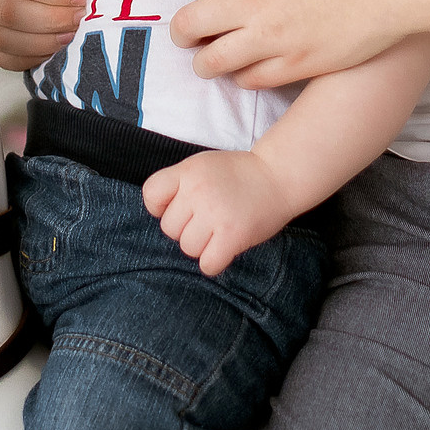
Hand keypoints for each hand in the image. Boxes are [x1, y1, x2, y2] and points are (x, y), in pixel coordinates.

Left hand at [143, 150, 299, 276]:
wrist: (278, 175)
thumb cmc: (239, 173)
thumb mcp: (203, 166)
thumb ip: (180, 185)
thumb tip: (160, 215)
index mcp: (188, 171)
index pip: (151, 195)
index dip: (160, 207)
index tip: (178, 208)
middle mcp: (197, 191)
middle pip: (169, 228)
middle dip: (185, 229)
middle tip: (207, 220)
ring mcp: (215, 214)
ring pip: (187, 248)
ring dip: (201, 246)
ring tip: (218, 232)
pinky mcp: (232, 235)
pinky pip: (207, 264)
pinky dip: (214, 261)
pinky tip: (224, 248)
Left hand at [170, 0, 405, 88]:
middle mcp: (253, 2)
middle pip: (190, 23)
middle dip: (183, 30)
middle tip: (189, 33)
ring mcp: (272, 38)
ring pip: (211, 61)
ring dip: (204, 61)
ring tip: (209, 60)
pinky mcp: (295, 65)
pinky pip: (249, 80)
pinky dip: (242, 76)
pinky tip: (247, 68)